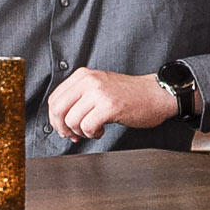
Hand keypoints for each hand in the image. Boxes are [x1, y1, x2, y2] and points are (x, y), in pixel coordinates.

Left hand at [47, 67, 181, 140]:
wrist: (155, 94)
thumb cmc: (130, 95)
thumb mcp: (99, 87)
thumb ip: (79, 98)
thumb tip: (60, 120)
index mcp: (83, 75)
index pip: (54, 98)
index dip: (55, 119)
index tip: (64, 127)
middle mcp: (88, 81)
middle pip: (57, 110)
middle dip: (62, 128)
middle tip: (74, 134)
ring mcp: (99, 93)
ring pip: (72, 120)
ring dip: (81, 132)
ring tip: (94, 130)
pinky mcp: (109, 106)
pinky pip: (87, 127)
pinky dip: (92, 134)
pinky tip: (101, 130)